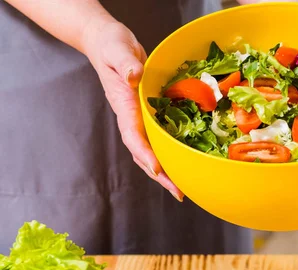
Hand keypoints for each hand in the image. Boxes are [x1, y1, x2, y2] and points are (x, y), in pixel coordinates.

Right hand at [82, 21, 183, 200]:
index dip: (145, 154)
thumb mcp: (118, 50)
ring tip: (182, 189)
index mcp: (124, 106)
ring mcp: (139, 119)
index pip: (133, 136)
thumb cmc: (111, 45)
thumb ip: (125, 63)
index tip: (157, 170)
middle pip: (143, 154)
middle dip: (159, 175)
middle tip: (178, 192)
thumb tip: (133, 76)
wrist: (107, 43)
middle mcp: (131, 118)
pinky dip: (169, 154)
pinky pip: (158, 140)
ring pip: (150, 151)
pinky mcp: (148, 116)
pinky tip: (182, 164)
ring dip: (165, 171)